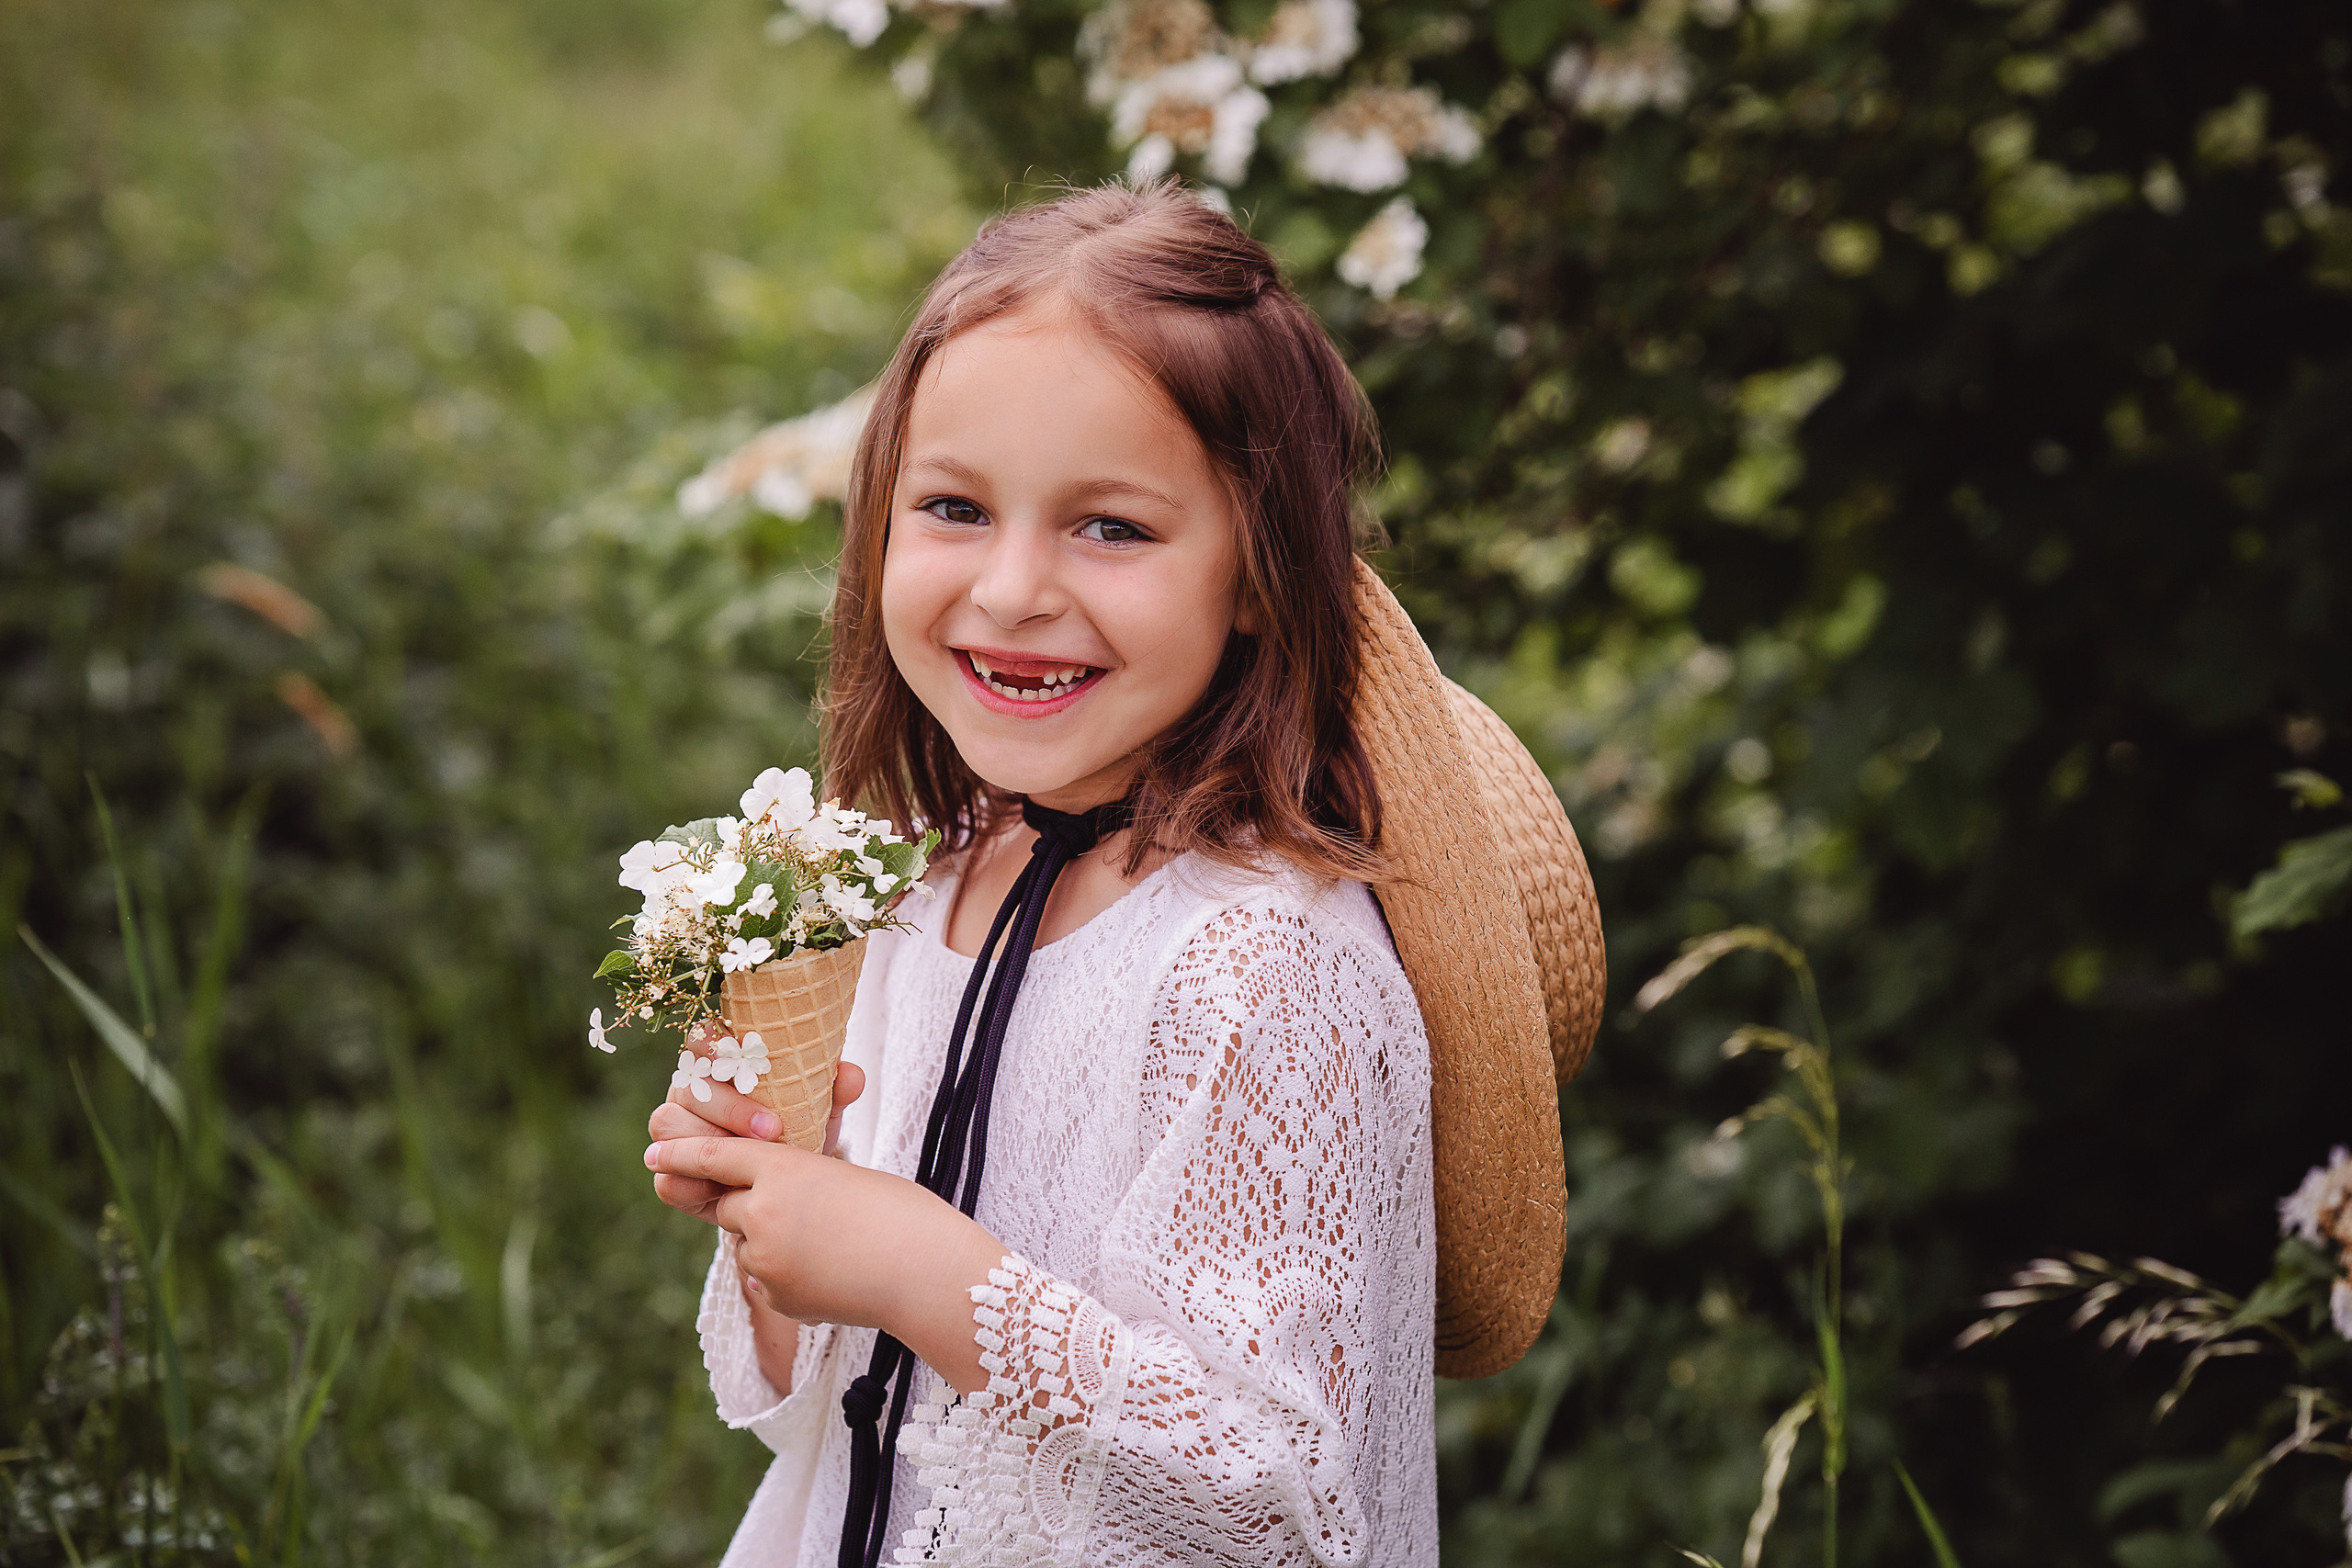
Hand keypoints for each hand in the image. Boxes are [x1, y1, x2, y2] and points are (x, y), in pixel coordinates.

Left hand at [642, 1134, 1002, 1392]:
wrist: (929, 1273)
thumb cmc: (902, 1214)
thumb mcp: (844, 1179)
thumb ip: (795, 1186)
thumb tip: (758, 1214)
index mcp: (784, 1169)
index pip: (717, 1156)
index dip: (683, 1154)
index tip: (653, 1156)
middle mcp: (764, 1213)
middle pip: (730, 1205)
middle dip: (751, 1205)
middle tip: (805, 1211)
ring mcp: (767, 1260)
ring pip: (748, 1244)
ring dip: (775, 1242)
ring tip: (834, 1243)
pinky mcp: (778, 1298)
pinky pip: (768, 1280)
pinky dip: (791, 1275)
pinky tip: (836, 1273)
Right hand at [646, 1027, 865, 1222]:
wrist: (787, 1182)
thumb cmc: (799, 1129)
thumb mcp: (820, 1109)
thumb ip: (833, 1090)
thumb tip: (851, 1076)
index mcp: (718, 1063)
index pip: (704, 1038)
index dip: (721, 1047)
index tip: (758, 1068)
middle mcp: (688, 1092)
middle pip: (687, 1087)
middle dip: (728, 1108)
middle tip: (772, 1129)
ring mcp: (673, 1132)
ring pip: (666, 1125)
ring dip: (707, 1143)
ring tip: (748, 1161)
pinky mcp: (670, 1173)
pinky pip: (665, 1177)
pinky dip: (692, 1185)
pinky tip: (725, 1192)